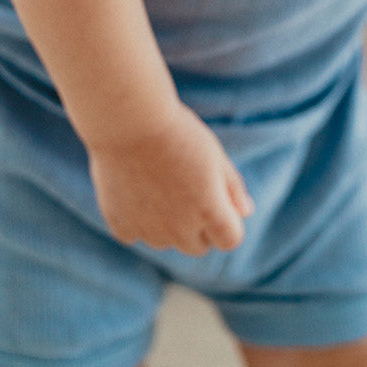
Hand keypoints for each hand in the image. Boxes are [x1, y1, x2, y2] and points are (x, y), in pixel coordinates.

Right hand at [87, 104, 254, 254]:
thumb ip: (232, 188)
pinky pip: (135, 234)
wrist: (130, 120)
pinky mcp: (121, 226)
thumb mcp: (214, 154)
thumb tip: (245, 212)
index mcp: (210, 211)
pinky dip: (137, 219)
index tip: (218, 200)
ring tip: (158, 182)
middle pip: (198, 246)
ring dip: (167, 225)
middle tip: (186, 187)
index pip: (230, 239)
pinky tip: (135, 189)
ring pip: (165, 242)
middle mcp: (180, 230)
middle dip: (199, 226)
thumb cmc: (178, 132)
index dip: (228, 222)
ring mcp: (149, 231)